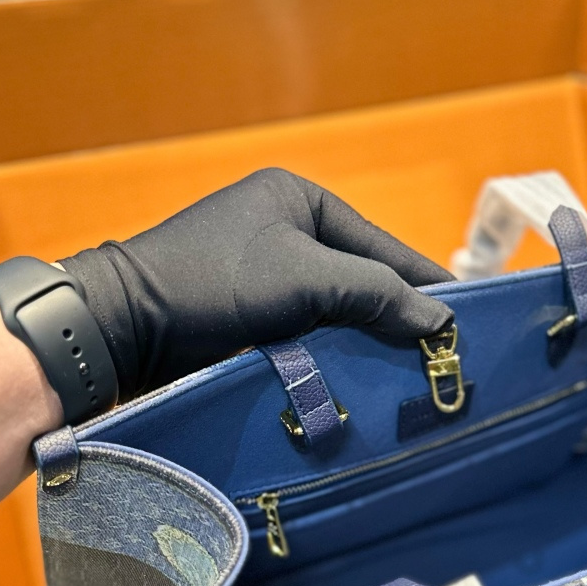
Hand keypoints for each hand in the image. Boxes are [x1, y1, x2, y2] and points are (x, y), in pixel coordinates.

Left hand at [61, 168, 452, 398]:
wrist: (119, 328)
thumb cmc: (211, 283)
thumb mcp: (303, 279)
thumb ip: (375, 294)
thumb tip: (440, 321)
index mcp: (299, 200)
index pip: (381, 246)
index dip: (424, 285)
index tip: (467, 320)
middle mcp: (284, 231)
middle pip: (360, 280)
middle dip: (394, 319)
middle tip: (441, 359)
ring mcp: (262, 275)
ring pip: (334, 313)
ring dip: (362, 345)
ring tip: (408, 380)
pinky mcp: (244, 317)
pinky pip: (304, 335)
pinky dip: (330, 357)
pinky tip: (358, 385)